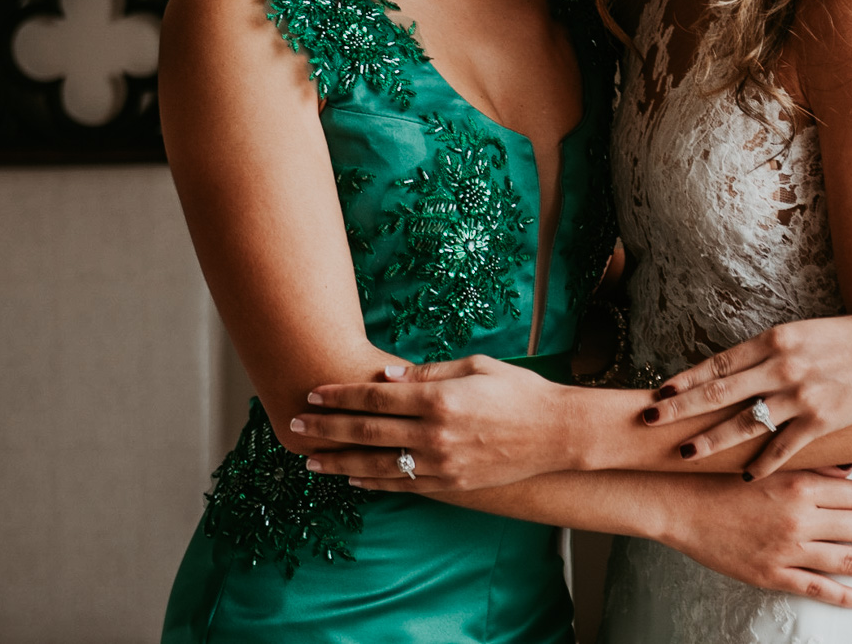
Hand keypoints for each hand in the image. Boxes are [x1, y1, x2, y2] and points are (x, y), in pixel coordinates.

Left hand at [292, 354, 578, 492]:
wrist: (557, 433)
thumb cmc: (520, 390)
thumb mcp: (475, 366)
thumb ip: (426, 372)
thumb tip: (384, 374)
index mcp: (439, 398)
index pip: (375, 395)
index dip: (340, 394)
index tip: (313, 392)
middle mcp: (434, 433)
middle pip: (366, 430)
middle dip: (326, 427)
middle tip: (294, 424)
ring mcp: (441, 463)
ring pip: (376, 464)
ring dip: (339, 461)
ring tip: (310, 460)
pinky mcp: (451, 484)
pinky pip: (403, 486)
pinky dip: (373, 483)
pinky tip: (353, 479)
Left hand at [643, 315, 851, 478]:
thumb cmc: (848, 339)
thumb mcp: (802, 333)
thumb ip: (767, 351)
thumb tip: (732, 367)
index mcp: (774, 340)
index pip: (719, 363)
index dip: (685, 379)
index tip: (658, 391)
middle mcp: (782, 366)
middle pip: (720, 392)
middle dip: (681, 408)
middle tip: (648, 421)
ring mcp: (802, 395)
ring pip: (745, 423)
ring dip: (712, 440)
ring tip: (685, 453)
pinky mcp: (823, 420)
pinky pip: (784, 447)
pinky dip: (762, 463)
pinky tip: (744, 475)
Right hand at [659, 470, 851, 607]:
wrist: (680, 503)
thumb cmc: (721, 475)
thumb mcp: (768, 461)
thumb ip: (812, 465)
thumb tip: (851, 469)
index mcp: (800, 484)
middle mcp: (799, 517)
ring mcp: (787, 549)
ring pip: (847, 560)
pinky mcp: (771, 574)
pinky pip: (815, 589)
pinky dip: (843, 596)